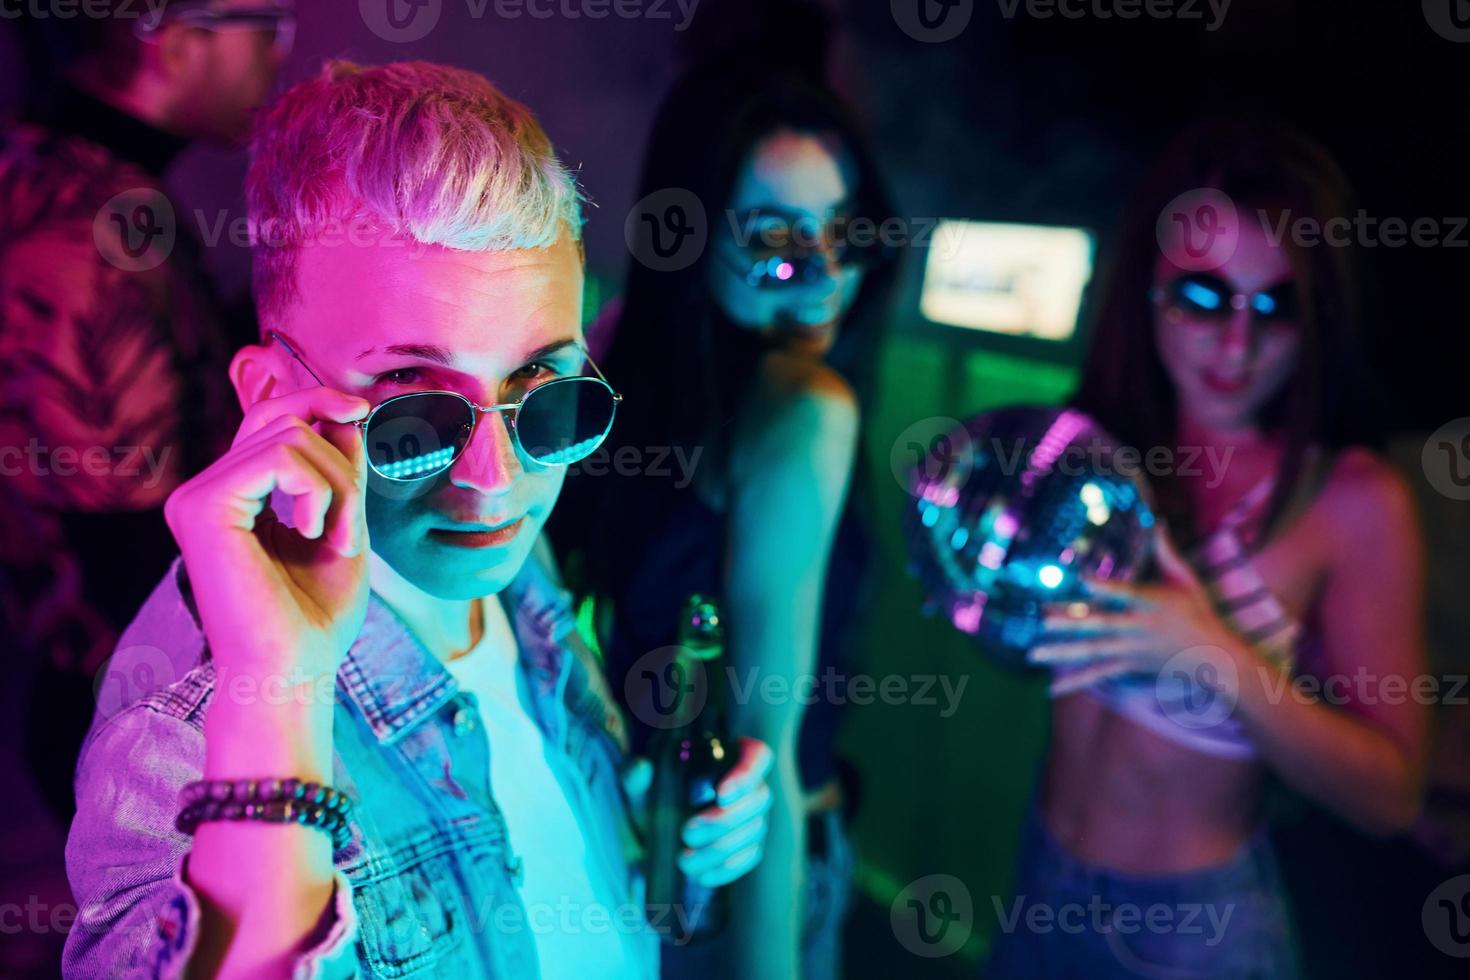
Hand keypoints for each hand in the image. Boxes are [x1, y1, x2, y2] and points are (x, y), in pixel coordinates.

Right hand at [164, 387, 371, 687]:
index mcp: (231, 497)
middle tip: (352, 528)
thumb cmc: (315, 618)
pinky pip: (280, 456)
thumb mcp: (342, 525)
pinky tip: (317, 535)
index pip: (269, 419)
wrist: (292, 675)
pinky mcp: (202, 507)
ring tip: (340, 539)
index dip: (316, 403)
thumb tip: (347, 412)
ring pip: (289, 436)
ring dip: (338, 487)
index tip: (361, 412)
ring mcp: (196, 497)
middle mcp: (203, 492)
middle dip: (340, 464)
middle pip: (282, 419)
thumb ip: (339, 471)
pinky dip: (320, 492)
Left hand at [623, 737, 774, 888]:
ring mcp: (754, 814)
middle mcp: (750, 783)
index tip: (720, 793)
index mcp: (731, 755)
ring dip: (721, 848)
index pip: (757, 756)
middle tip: (687, 833)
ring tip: (685, 860)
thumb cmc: (653, 794)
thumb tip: (641, 769)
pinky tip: (703, 876)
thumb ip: (638, 774)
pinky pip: (750, 856)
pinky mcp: (751, 843)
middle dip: (723, 820)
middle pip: (758, 798)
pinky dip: (727, 868)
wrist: (655, 826)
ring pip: (754, 830)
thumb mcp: (641, 783)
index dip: (745, 774)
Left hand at [1028, 525, 1243, 697]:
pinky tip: (1050, 690)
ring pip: (1093, 651)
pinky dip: (1074, 682)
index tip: (1082, 578)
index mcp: (1150, 604)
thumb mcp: (1187, 580)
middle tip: (1042, 620)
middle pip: (1100, 625)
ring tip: (1034, 654)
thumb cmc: (1199, 613)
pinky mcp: (1128, 665)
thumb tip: (1157, 521)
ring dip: (1062, 652)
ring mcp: (1131, 650)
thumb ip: (1166, 553)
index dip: (1104, 587)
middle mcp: (1137, 628)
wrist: (1213, 658)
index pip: (1124, 594)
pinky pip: (1098, 674)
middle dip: (1070, 623)